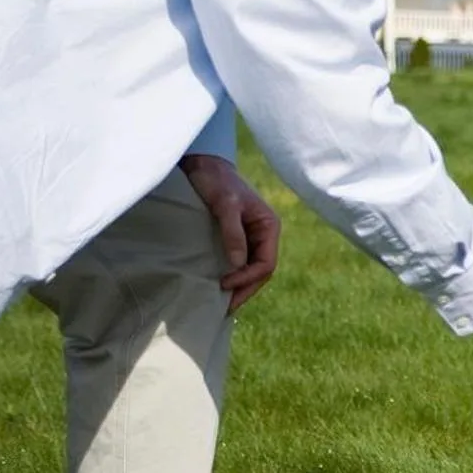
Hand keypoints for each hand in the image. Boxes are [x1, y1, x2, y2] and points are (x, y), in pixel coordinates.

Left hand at [178, 153, 280, 313]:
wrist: (203, 165)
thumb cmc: (217, 181)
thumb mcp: (225, 205)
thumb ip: (233, 233)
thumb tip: (236, 265)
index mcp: (269, 226)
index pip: (266, 263)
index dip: (247, 278)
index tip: (223, 285)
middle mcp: (263, 234)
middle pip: (261, 271)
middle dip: (245, 290)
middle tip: (224, 308)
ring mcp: (251, 237)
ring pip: (251, 270)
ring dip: (239, 287)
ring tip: (222, 303)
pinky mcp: (236, 238)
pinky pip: (239, 263)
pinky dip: (232, 277)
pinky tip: (220, 287)